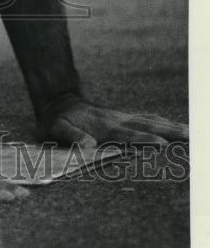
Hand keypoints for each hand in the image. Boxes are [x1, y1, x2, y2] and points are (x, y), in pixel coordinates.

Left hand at [38, 94, 188, 148]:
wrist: (58, 101)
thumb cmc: (56, 121)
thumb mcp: (56, 129)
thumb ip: (71, 136)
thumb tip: (88, 146)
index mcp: (103, 127)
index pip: (127, 134)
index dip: (143, 139)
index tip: (162, 143)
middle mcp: (117, 121)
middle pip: (147, 125)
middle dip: (169, 131)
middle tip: (191, 136)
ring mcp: (121, 118)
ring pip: (150, 121)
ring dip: (171, 126)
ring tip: (192, 132)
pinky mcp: (122, 118)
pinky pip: (146, 119)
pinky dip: (162, 122)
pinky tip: (174, 126)